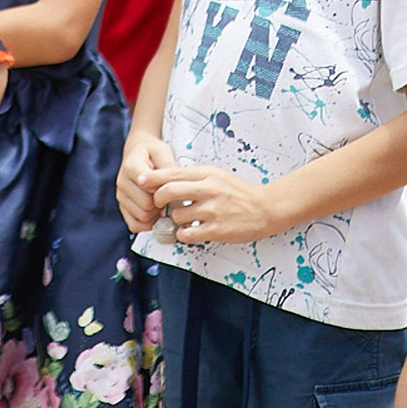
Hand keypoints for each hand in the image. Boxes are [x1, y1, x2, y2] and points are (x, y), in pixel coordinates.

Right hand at [116, 135, 174, 232]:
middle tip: (167, 195)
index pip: (147, 185)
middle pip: (146, 205)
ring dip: (155, 214)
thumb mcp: (163, 152)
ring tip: (161, 202)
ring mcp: (121, 196)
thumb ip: (168, 169)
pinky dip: (147, 223)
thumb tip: (169, 190)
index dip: (162, 187)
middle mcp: (122, 182)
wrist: (138, 152)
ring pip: (142, 217)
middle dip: (161, 202)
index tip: (167, 183)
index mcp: (131, 167)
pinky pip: (135, 225)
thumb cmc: (152, 153)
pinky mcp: (122, 208)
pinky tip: (155, 213)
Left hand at [149, 165, 282, 244]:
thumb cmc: (237, 192)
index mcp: (206, 174)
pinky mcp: (216, 229)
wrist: (266, 208)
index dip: (152, 178)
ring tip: (185, 219)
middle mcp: (208, 190)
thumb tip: (165, 180)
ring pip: (176, 215)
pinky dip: (184, 234)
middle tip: (159, 205)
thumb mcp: (216, 175)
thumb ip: (193, 177)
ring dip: (175, 219)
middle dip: (157, 200)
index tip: (141, 181)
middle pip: (167, 192)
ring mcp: (212, 210)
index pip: (171, 173)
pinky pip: (187, 233)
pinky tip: (191, 231)